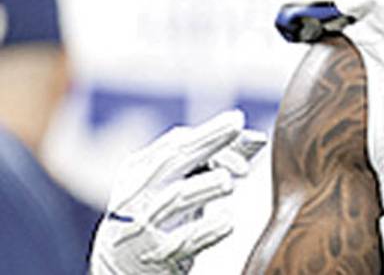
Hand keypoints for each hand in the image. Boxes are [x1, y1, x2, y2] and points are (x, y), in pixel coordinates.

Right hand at [90, 110, 267, 274]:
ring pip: (175, 199)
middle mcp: (137, 193)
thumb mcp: (178, 184)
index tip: (239, 124)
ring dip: (204, 186)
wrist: (126, 264)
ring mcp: (144, 224)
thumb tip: (256, 138)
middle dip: (206, 141)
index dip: (209, 133)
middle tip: (236, 124)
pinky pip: (185, 240)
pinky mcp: (157, 255)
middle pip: (173, 161)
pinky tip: (228, 220)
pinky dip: (208, 229)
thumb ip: (216, 160)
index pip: (175, 144)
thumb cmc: (160, 213)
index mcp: (138, 170)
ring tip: (227, 180)